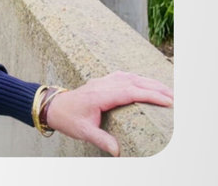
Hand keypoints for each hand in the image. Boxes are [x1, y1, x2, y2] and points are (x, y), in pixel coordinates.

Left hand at [45, 71, 172, 155]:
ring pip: (129, 77)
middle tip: (174, 98)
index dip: (150, 96)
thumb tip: (117, 151)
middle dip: (155, 88)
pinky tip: (146, 83)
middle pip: (133, 82)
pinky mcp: (101, 81)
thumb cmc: (67, 119)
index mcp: (99, 96)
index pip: (129, 92)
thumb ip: (101, 140)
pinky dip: (137, 79)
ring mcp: (101, 81)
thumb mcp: (83, 132)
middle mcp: (102, 85)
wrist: (52, 107)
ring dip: (148, 82)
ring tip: (166, 91)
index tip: (167, 102)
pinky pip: (122, 76)